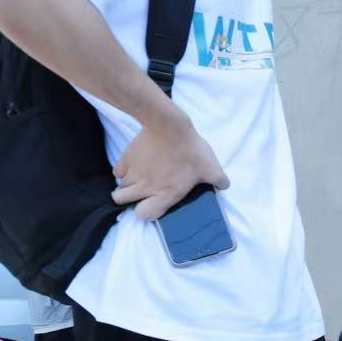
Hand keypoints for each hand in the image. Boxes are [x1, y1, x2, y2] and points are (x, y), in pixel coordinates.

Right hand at [112, 109, 229, 220]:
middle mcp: (145, 187)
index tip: (151, 205)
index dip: (146, 212)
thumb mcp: (212, 168)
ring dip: (128, 186)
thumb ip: (219, 181)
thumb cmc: (191, 150)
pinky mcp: (124, 159)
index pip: (144, 215)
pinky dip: (124, 171)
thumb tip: (224, 186)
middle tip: (142, 192)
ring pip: (120, 187)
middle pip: (122, 201)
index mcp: (165, 194)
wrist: (168, 126)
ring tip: (141, 179)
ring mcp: (132, 173)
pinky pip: (117, 172)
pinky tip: (135, 166)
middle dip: (129, 199)